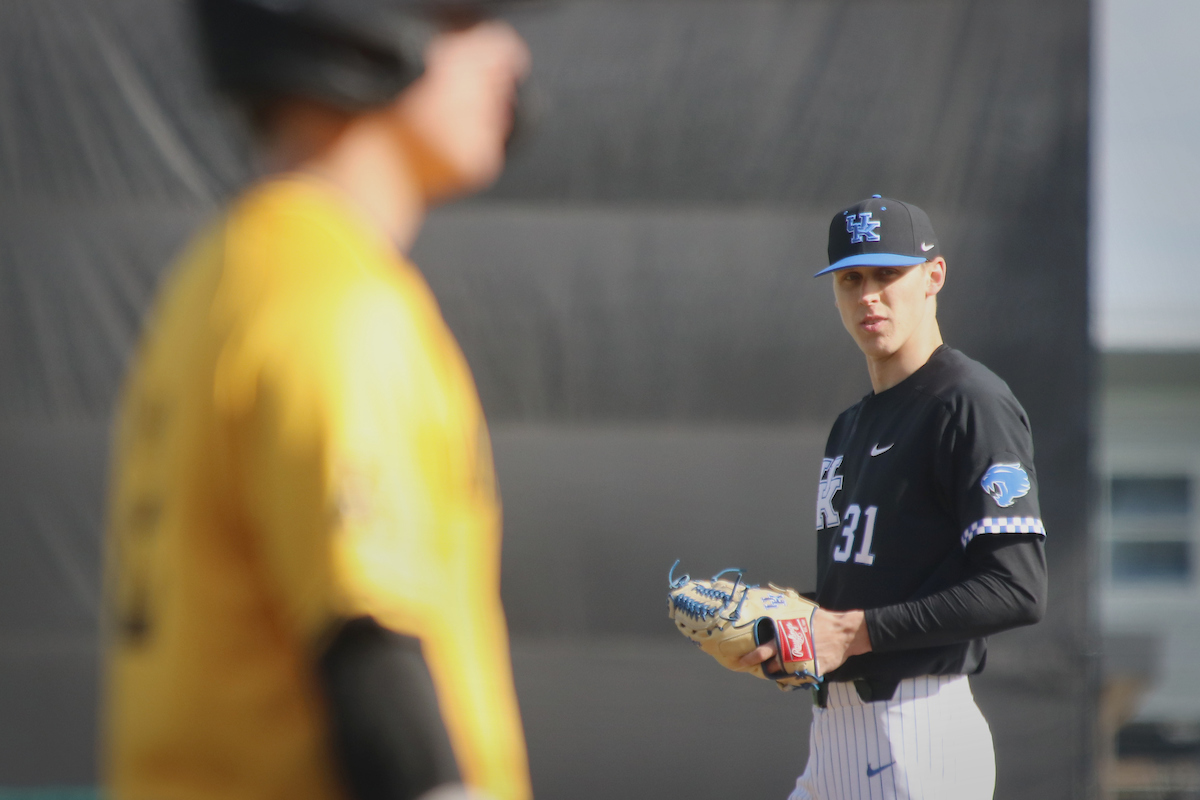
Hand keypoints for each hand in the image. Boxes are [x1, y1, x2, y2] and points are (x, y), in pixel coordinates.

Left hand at [739, 608, 871, 674]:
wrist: (844, 633)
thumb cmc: (822, 621)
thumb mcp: (801, 613)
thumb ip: (786, 616)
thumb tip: (773, 606)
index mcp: (784, 635)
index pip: (762, 649)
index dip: (750, 656)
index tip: (740, 659)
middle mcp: (789, 650)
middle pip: (767, 662)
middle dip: (754, 664)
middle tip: (745, 666)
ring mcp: (800, 662)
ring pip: (780, 671)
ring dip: (775, 670)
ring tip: (772, 668)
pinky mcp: (811, 670)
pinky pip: (797, 677)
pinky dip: (791, 677)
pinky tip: (789, 674)